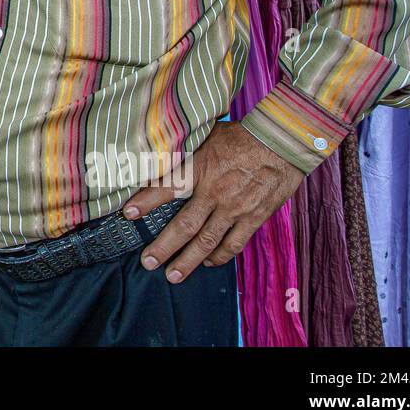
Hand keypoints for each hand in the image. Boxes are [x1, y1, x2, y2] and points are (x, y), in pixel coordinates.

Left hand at [122, 121, 304, 283]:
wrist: (282, 142)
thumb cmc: (243, 135)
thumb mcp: (208, 134)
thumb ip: (186, 147)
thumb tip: (161, 146)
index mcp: (200, 169)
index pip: (167, 187)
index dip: (146, 201)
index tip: (128, 213)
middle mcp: (214, 193)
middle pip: (184, 226)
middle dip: (164, 247)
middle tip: (148, 262)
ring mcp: (235, 209)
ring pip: (207, 241)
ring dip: (189, 261)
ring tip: (173, 276)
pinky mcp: (254, 218)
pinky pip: (234, 243)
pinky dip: (220, 256)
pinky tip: (208, 263)